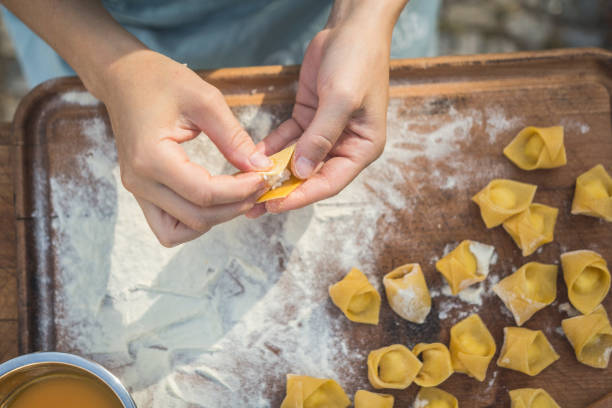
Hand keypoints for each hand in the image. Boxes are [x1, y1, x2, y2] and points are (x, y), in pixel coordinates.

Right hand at [102, 50, 271, 245]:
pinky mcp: (142, 192)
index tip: (264, 176)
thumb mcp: (204, 100)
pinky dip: (194, 222)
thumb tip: (260, 167)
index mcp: (151, 157)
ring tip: (238, 195)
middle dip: (234, 206)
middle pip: (197, 217)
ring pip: (181, 231)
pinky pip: (168, 226)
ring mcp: (137, 190)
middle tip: (259, 185)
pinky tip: (215, 200)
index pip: (204, 193)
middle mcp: (140, 181)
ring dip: (215, 219)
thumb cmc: (160, 80)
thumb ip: (233, 137)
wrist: (123, 78)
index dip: (240, 191)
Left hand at [247, 3, 401, 217]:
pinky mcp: (309, 118)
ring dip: (274, 173)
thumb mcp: (341, 100)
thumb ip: (321, 137)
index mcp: (362, 148)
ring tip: (247, 188)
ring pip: (297, 160)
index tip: (274, 204)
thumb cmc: (357, 62)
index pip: (329, 182)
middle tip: (253, 205)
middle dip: (283, 189)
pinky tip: (251, 157)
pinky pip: (287, 139)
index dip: (301, 196)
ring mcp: (325, 133)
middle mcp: (345, 145)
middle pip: (311, 176)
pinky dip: (271, 148)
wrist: (351, 28)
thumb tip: (300, 171)